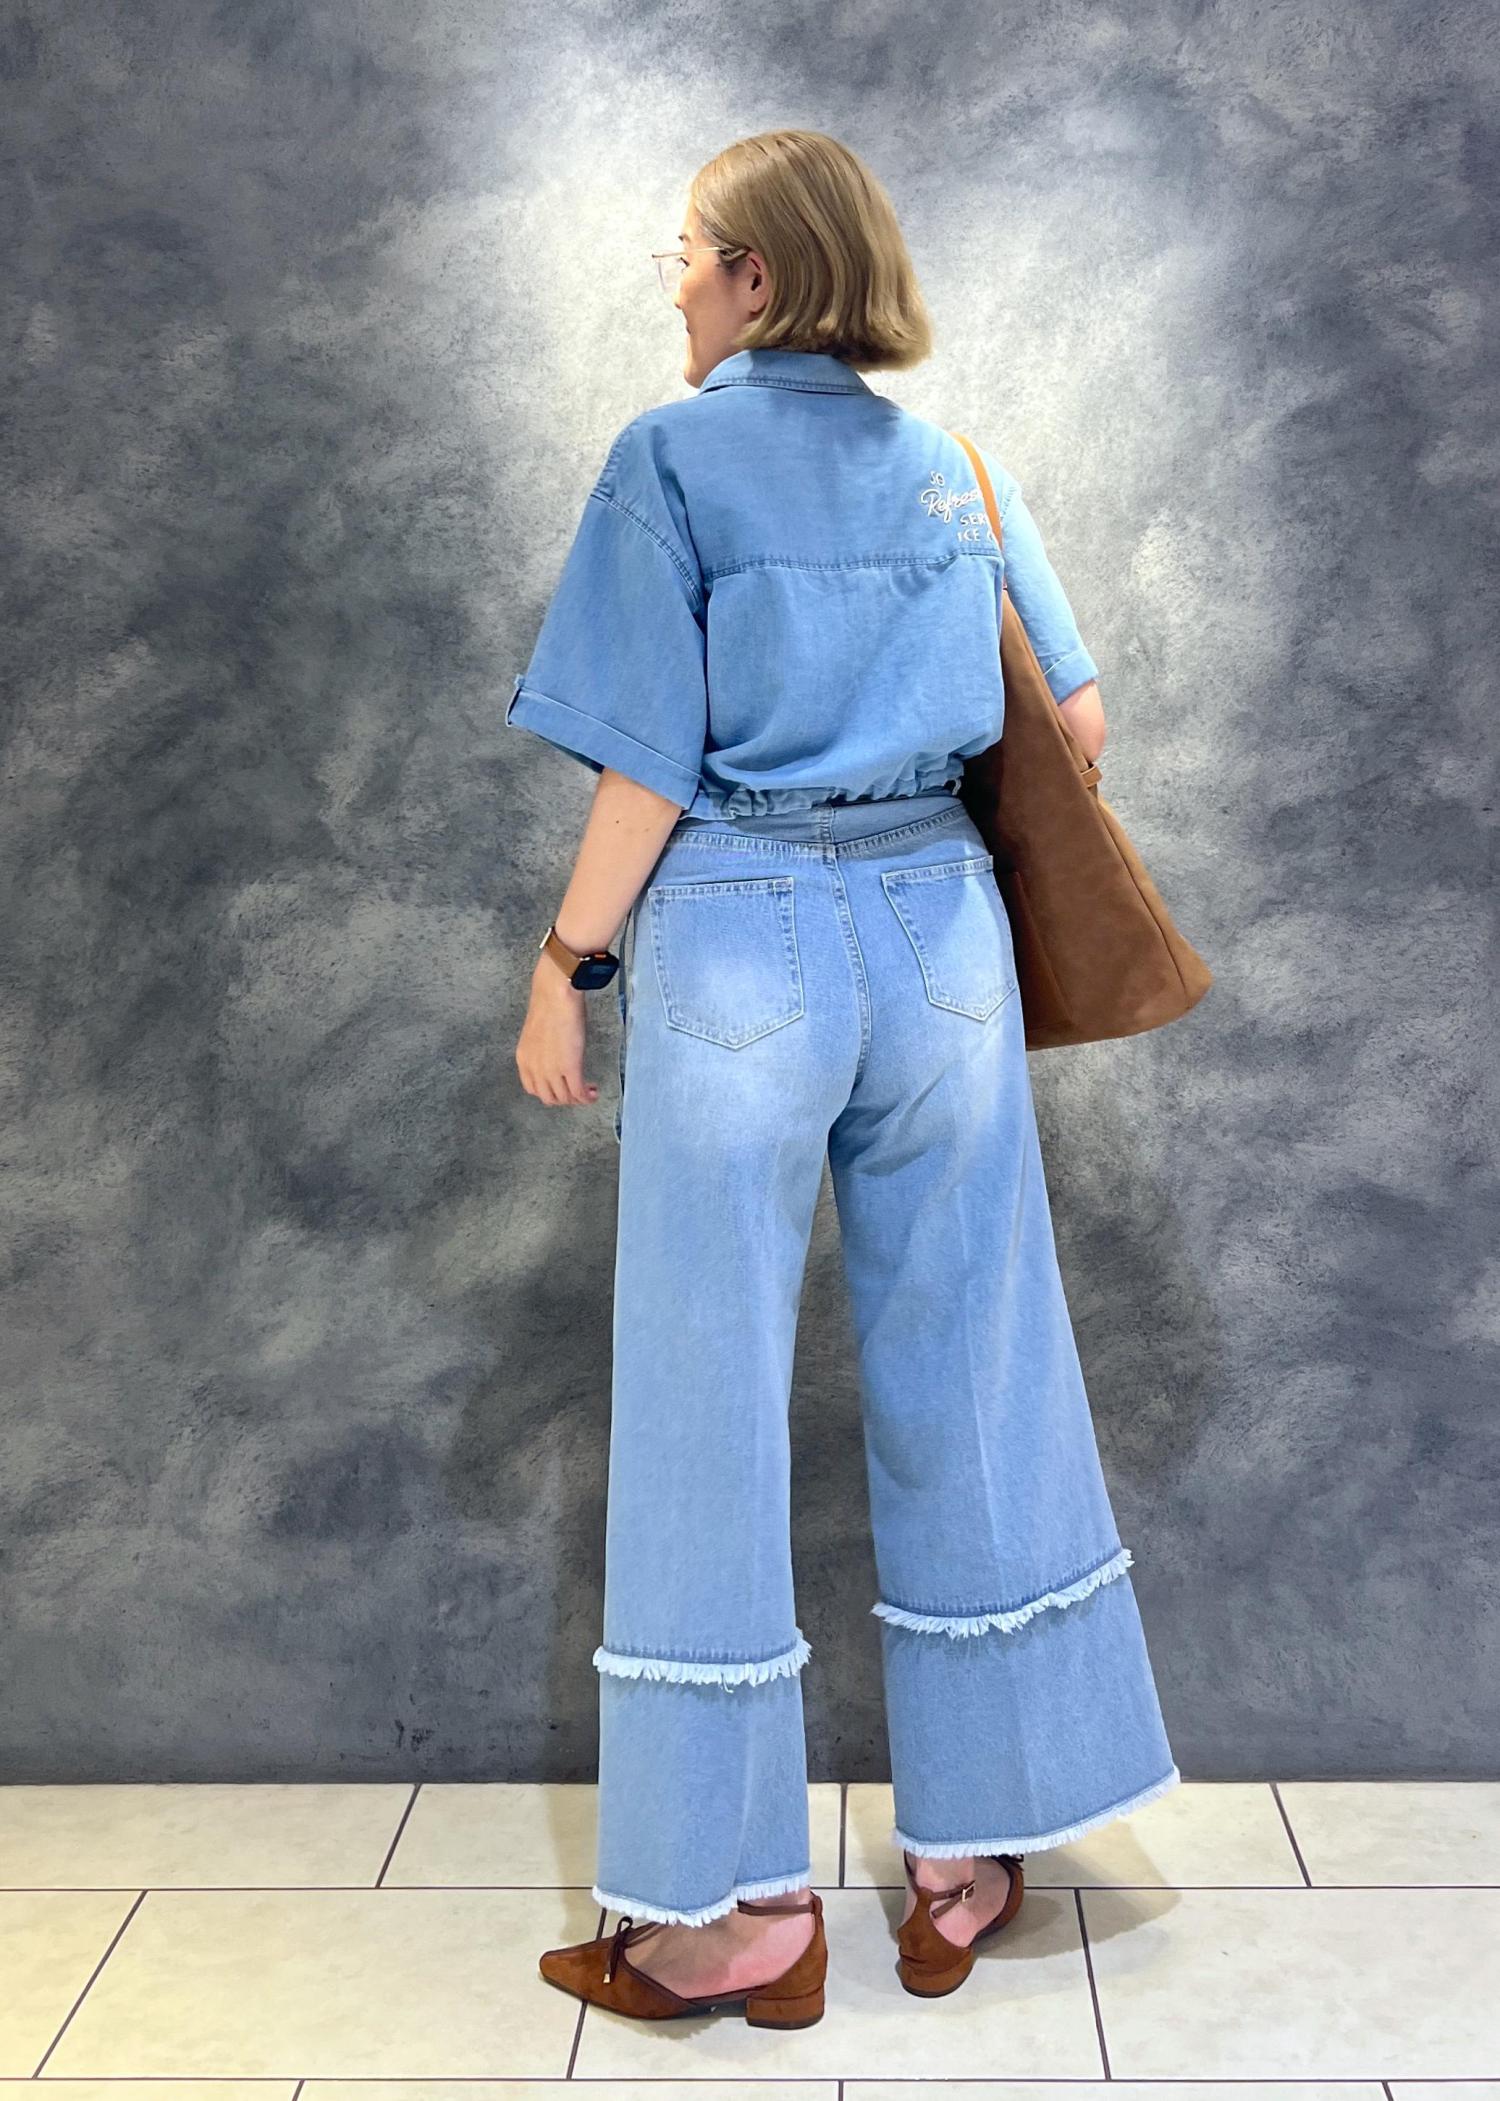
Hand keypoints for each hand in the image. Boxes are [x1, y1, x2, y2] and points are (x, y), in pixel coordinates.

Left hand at [516, 954, 599, 1107]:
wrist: (556, 994)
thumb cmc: (550, 1003)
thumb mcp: (539, 1032)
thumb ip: (543, 1048)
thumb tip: (556, 1052)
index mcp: (524, 1058)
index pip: (532, 1088)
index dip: (547, 1092)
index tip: (559, 1088)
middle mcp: (535, 1068)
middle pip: (548, 1097)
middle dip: (564, 1098)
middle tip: (577, 1091)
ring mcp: (551, 1070)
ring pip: (564, 1098)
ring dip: (577, 1099)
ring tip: (588, 1092)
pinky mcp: (570, 1068)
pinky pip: (578, 1092)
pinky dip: (586, 1097)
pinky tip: (593, 1093)